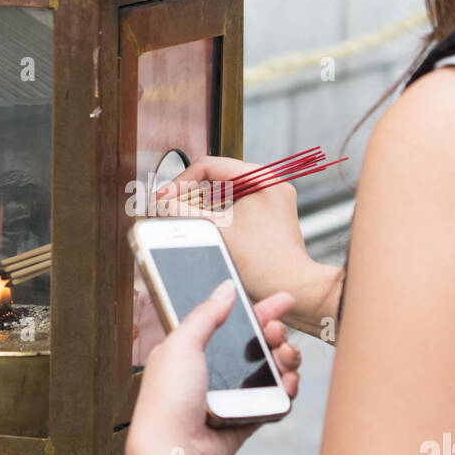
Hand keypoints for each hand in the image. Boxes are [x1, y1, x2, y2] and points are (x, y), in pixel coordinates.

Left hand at [125, 282, 301, 454]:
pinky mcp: (245, 419)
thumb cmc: (167, 399)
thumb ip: (206, 314)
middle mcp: (214, 372)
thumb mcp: (182, 345)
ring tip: (286, 360)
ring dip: (286, 360)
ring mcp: (232, 397)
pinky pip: (275, 400)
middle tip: (278, 335)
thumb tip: (227, 287)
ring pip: (271, 371)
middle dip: (276, 335)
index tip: (284, 301)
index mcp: (193, 351)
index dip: (260, 311)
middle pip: (258, 345)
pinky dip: (287, 391)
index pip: (232, 323)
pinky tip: (289, 384)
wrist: (173, 451)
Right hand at [155, 156, 308, 303]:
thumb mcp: (215, 232)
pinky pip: (236, 207)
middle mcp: (270, 184)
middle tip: (169, 207)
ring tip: (183, 217)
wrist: (293, 288)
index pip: (209, 167)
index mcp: (261, 178)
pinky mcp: (269, 217)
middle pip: (217, 179)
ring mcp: (271, 201)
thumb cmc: (265, 264)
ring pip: (225, 194)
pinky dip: (217, 215)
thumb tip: (161, 204)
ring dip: (202, 205)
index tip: (164, 198)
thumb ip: (183, 213)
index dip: (180, 182)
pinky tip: (203, 227)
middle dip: (190, 194)